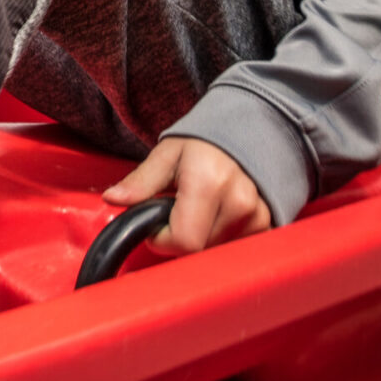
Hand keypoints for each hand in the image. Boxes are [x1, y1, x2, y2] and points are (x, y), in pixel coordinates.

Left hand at [101, 137, 270, 255]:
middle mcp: (238, 202)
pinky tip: (217, 216)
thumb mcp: (167, 154)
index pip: (183, 241)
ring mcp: (256, 215)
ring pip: (215, 251)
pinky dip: (220, 237)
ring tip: (199, 209)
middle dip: (179, 237)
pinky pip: (235, 247)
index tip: (156, 224)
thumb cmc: (204, 141)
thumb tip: (113, 199)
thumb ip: (141, 181)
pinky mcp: (267, 223)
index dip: (162, 239)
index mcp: (208, 183)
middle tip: (177, 211)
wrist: (249, 129)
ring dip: (200, 238)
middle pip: (198, 250)